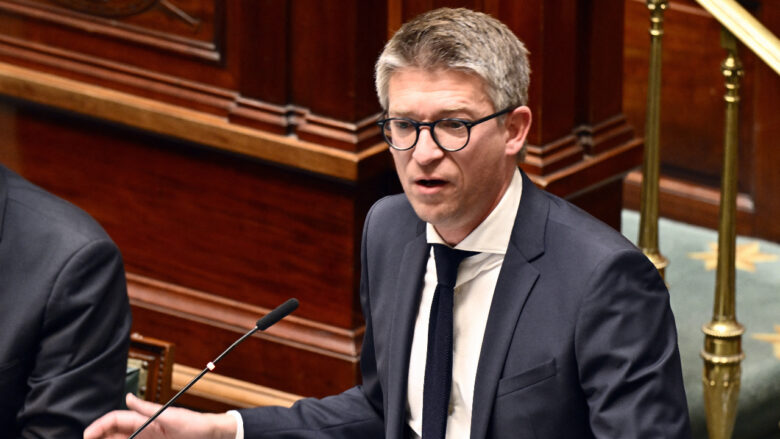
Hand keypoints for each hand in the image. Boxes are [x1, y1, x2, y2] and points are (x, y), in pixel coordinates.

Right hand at [83, 393, 236, 438]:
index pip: (115, 421)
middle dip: (98, 438)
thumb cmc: (195, 424)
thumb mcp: (172, 416)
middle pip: (113, 434)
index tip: (86, 435)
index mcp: (144, 420)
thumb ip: (148, 409)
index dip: (99, 427)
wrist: (212, 437)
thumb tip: (128, 397)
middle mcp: (143, 431)